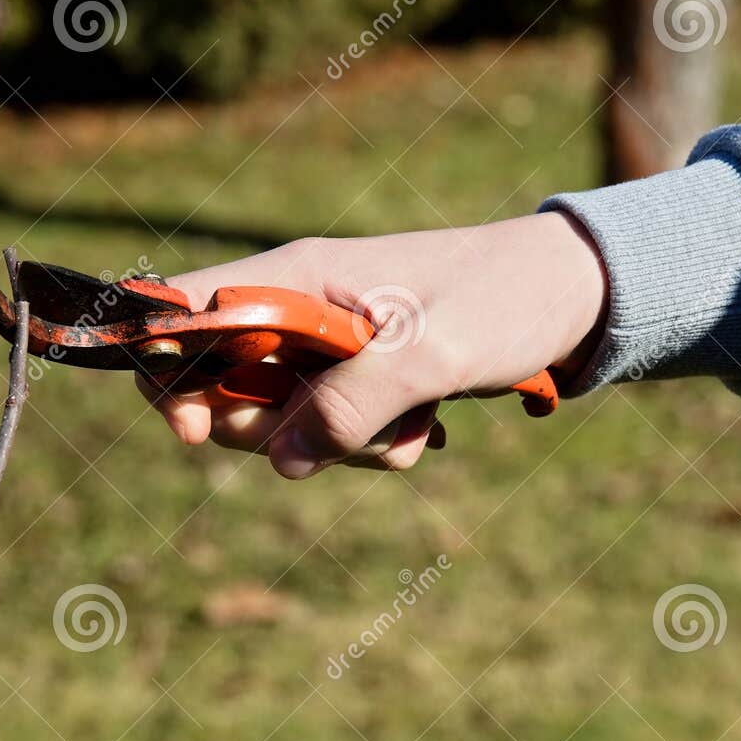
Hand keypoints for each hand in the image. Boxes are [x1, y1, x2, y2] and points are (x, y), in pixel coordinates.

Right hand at [137, 211, 608, 477]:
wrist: (574, 294)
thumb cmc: (504, 299)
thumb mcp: (434, 351)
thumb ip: (353, 402)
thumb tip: (284, 463)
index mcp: (296, 276)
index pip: (185, 312)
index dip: (166, 372)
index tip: (193, 430)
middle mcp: (297, 308)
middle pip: (220, 386)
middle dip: (269, 430)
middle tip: (335, 433)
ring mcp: (324, 346)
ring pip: (280, 422)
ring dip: (338, 445)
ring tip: (409, 422)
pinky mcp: (356, 377)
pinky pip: (331, 434)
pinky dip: (370, 446)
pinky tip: (424, 425)